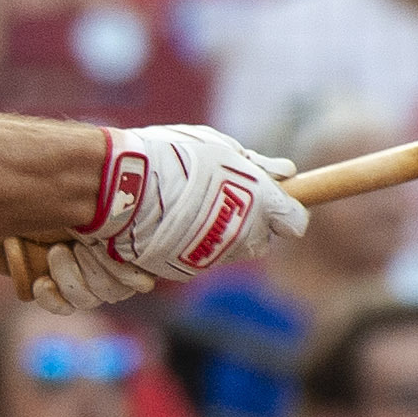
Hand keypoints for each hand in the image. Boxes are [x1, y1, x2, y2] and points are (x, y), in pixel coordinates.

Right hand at [81, 125, 304, 285]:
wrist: (122, 186)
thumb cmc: (171, 157)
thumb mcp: (219, 147)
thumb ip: (256, 165)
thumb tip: (287, 173)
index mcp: (259, 203)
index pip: (295, 221)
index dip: (287, 211)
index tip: (275, 200)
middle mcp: (242, 235)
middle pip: (262, 240)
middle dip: (252, 223)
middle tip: (227, 197)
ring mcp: (214, 256)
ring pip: (231, 251)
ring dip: (222, 232)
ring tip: (194, 206)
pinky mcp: (186, 269)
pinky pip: (201, 258)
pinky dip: (195, 243)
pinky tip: (175, 222)